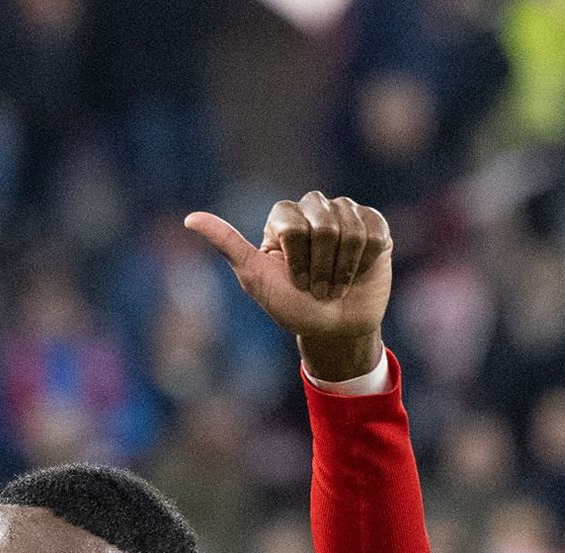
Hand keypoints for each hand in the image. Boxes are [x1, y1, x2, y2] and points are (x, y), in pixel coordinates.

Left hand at [185, 193, 391, 380]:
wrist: (334, 330)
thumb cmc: (293, 307)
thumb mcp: (256, 279)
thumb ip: (228, 245)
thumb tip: (189, 218)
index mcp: (284, 218)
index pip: (291, 222)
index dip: (296, 258)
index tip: (296, 284)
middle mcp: (314, 209)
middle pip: (323, 220)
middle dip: (320, 265)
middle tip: (318, 288)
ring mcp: (346, 215)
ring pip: (350, 227)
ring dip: (343, 267)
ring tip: (337, 284)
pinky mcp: (375, 225)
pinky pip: (373, 232)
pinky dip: (364, 261)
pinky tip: (358, 272)